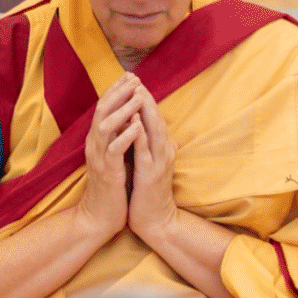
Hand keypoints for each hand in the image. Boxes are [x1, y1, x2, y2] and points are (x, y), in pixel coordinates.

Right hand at [76, 73, 142, 239]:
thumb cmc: (111, 186)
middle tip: (134, 79)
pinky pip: (114, 150)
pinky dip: (125, 136)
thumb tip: (128, 115)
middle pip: (102, 111)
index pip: (104, 108)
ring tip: (137, 97)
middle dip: (118, 93)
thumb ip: (118, 136)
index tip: (130, 75)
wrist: (100, 217)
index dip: (116, 90)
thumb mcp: (114, 156)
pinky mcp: (107, 173)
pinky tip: (137, 125)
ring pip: (106, 127)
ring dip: (123, 110)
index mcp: (98, 141)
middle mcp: (95, 146)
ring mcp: (99, 159)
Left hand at [128, 85, 178, 244]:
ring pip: (153, 129)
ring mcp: (159, 162)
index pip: (154, 116)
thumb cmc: (148, 192)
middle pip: (156, 117)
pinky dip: (139, 134)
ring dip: (145, 109)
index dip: (145, 97)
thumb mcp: (149, 162)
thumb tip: (140, 125)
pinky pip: (144, 150)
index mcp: (162, 146)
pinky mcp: (150, 174)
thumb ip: (147, 144)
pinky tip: (133, 122)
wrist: (155, 221)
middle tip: (135, 77)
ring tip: (136, 91)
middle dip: (145, 96)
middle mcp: (164, 150)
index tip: (133, 80)